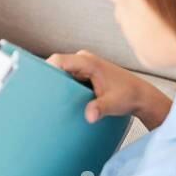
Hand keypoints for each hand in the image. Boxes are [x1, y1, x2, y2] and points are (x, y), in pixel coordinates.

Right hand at [47, 49, 170, 128]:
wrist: (140, 95)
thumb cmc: (128, 96)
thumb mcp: (113, 103)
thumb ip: (100, 108)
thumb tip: (89, 116)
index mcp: (88, 62)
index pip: (58, 60)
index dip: (44, 69)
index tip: (35, 82)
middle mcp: (83, 60)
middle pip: (56, 66)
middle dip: (47, 79)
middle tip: (37, 95)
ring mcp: (83, 66)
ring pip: (60, 73)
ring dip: (54, 84)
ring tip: (46, 98)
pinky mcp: (83, 73)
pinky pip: (66, 78)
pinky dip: (61, 87)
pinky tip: (58, 99)